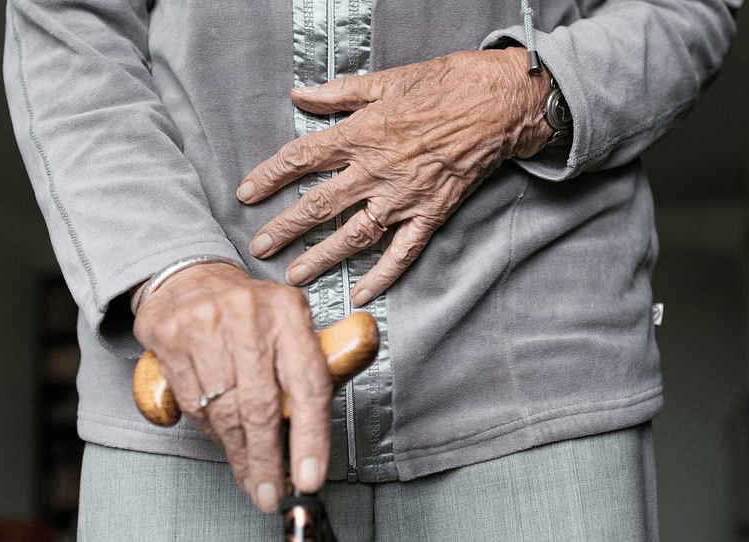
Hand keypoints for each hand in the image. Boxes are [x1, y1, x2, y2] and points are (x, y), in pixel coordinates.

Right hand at [132, 263, 332, 512]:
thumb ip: (322, 360)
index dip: (309, 436)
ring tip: (251, 476)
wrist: (190, 279)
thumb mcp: (292, 326)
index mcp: (288, 311)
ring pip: (224, 410)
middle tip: (270, 494)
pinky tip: (223, 440)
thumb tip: (348, 381)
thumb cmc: (251, 315)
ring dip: (239, 452)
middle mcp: (248, 314)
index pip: (307, 382)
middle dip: (267, 459)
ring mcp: (205, 323)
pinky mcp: (170, 336)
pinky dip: (210, 430)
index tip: (308, 477)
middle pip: (260, 405)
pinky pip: (192, 403)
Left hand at [237, 47, 552, 306]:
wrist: (502, 104)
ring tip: (295, 275)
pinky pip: (402, 252)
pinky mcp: (431, 214)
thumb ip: (340, 92)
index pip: (302, 158)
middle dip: (284, 228)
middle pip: (319, 204)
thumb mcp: (389, 79)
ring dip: (321, 257)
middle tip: (258, 247)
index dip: (270, 176)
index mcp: (363, 133)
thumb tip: (300, 95)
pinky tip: (360, 294)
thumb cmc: (448, 84)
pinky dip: (382, 276)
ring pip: (354, 235)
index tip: (246, 193)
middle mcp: (378, 170)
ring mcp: (405, 198)